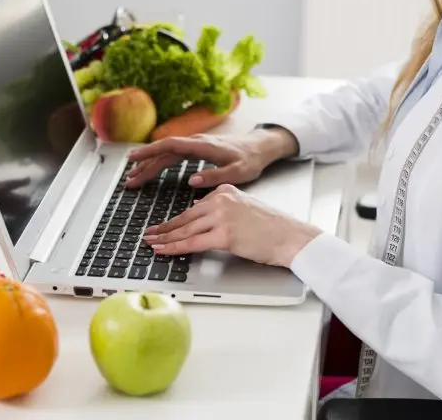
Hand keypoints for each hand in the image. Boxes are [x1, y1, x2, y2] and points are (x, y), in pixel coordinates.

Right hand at [126, 128, 298, 188]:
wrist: (260, 148)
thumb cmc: (250, 160)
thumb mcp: (237, 173)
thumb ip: (215, 177)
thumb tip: (191, 181)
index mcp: (203, 146)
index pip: (170, 145)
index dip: (150, 151)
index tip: (133, 159)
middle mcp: (196, 143)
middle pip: (163, 151)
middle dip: (144, 164)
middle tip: (129, 180)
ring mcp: (195, 145)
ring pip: (166, 153)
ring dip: (149, 164)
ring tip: (134, 177)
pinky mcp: (196, 150)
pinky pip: (172, 155)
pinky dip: (159, 162)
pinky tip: (150, 169)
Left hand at [144, 184, 321, 267]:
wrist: (291, 236)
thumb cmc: (273, 228)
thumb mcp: (245, 207)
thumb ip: (222, 209)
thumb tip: (201, 217)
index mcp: (225, 190)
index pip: (194, 208)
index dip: (176, 220)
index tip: (163, 226)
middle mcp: (221, 199)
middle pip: (185, 217)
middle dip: (164, 228)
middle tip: (149, 234)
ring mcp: (222, 216)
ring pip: (185, 230)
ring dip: (164, 238)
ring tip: (151, 243)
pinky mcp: (224, 234)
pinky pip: (192, 243)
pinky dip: (174, 248)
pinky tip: (164, 250)